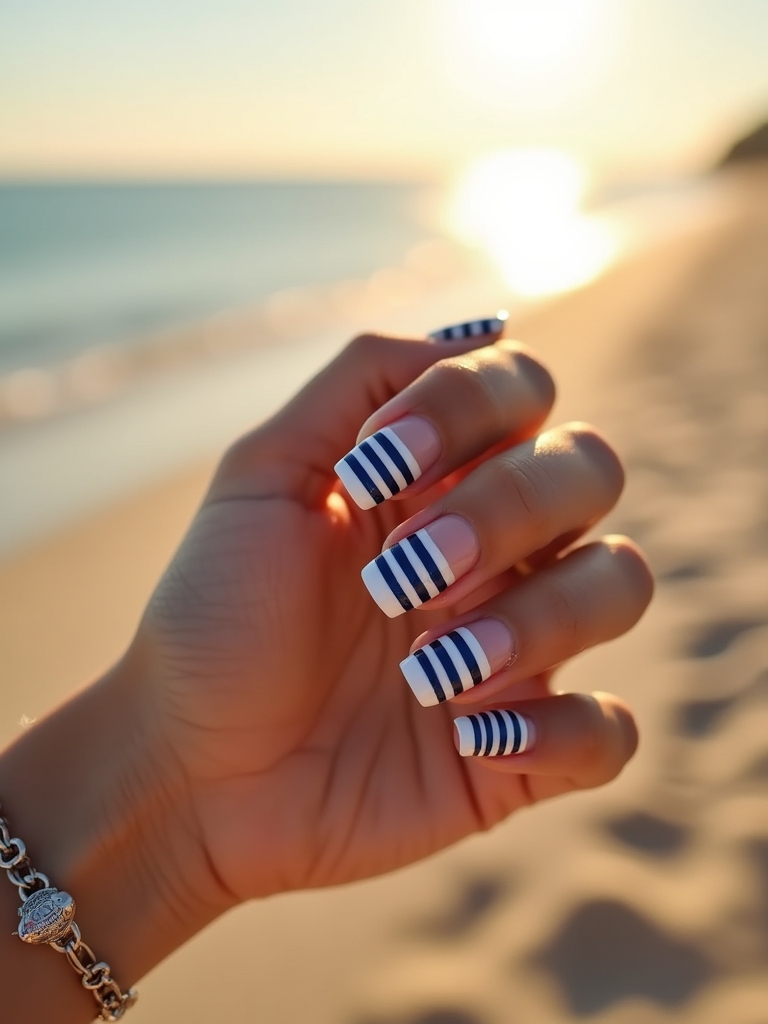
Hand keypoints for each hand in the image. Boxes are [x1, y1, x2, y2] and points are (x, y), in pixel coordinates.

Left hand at [133, 329, 652, 912]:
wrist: (188, 768)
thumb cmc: (216, 616)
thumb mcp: (262, 476)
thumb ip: (359, 383)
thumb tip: (481, 330)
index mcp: (439, 476)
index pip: (524, 389)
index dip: (470, 408)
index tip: (378, 468)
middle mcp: (495, 547)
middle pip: (591, 471)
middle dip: (507, 507)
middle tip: (404, 572)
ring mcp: (518, 646)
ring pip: (621, 583)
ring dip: (537, 616)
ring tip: (430, 665)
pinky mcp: (521, 749)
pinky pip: (612, 731)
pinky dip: (563, 729)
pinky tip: (471, 736)